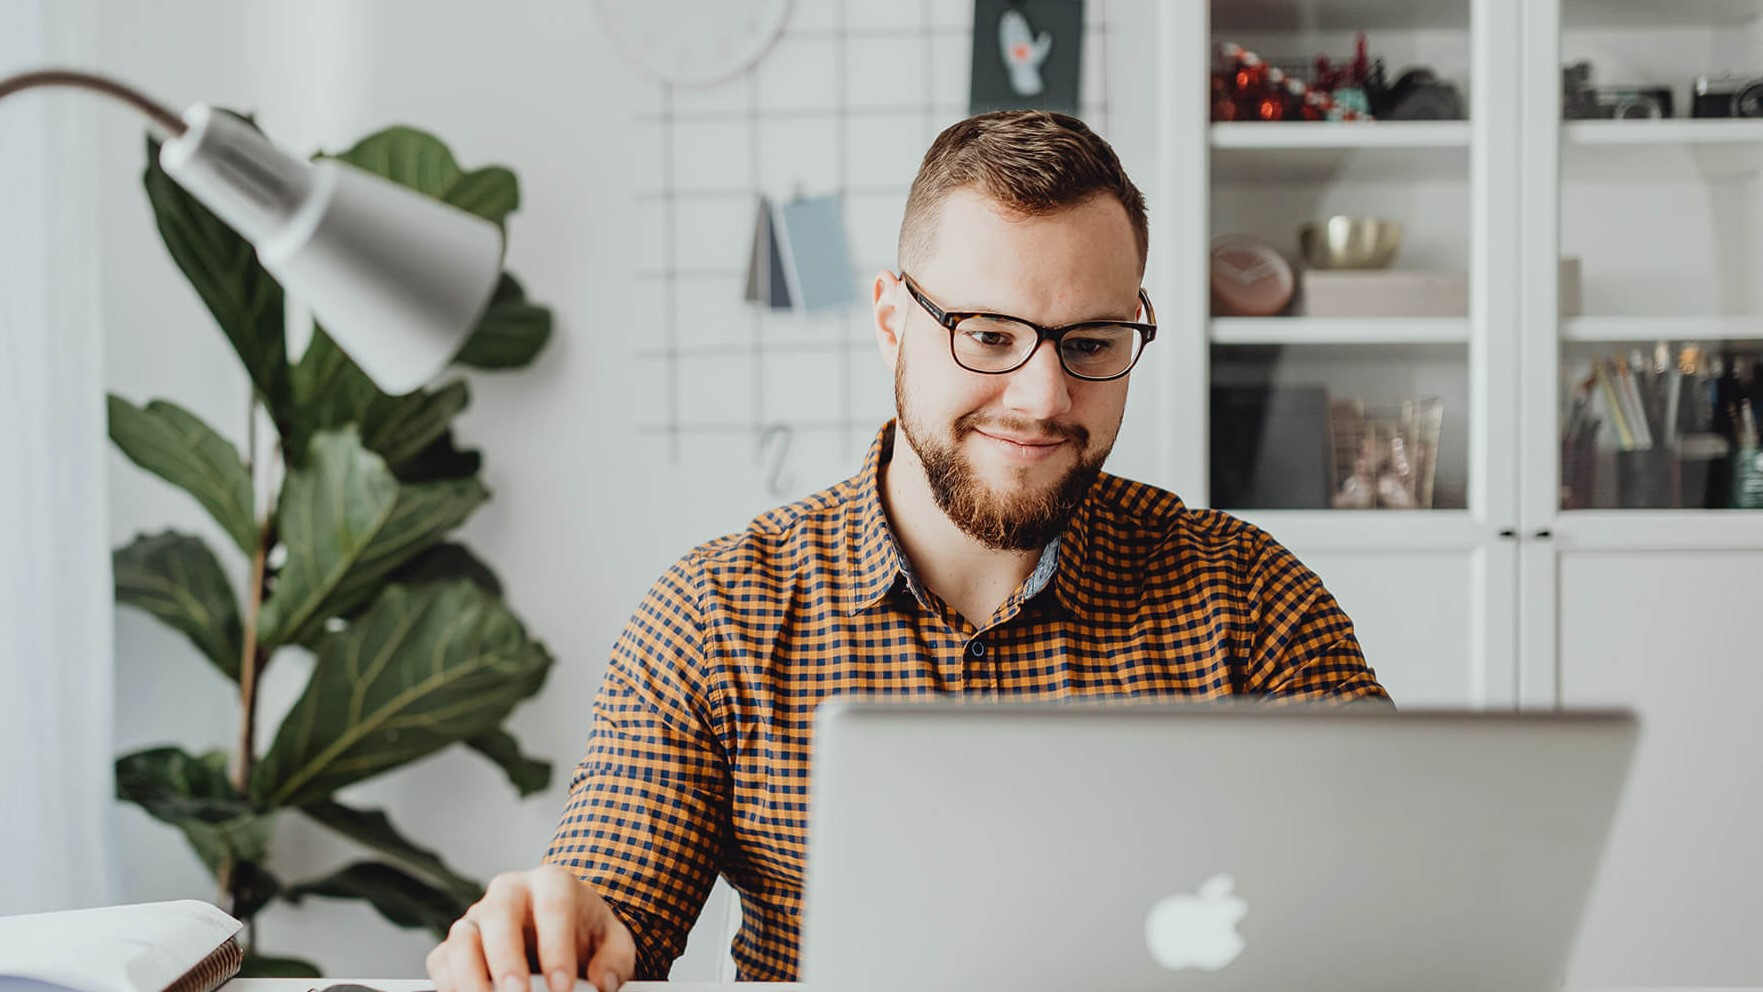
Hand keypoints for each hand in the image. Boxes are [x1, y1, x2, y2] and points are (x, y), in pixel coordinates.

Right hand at [427, 865, 636, 991]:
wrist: (563, 933)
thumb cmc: (586, 934)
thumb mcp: (612, 941)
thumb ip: (615, 959)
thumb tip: (603, 982)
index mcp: (551, 883)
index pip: (553, 907)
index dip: (556, 949)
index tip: (563, 987)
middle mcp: (509, 893)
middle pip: (499, 914)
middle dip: (507, 958)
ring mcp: (478, 918)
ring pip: (462, 938)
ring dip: (470, 976)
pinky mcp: (456, 945)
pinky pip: (443, 962)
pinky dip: (450, 985)